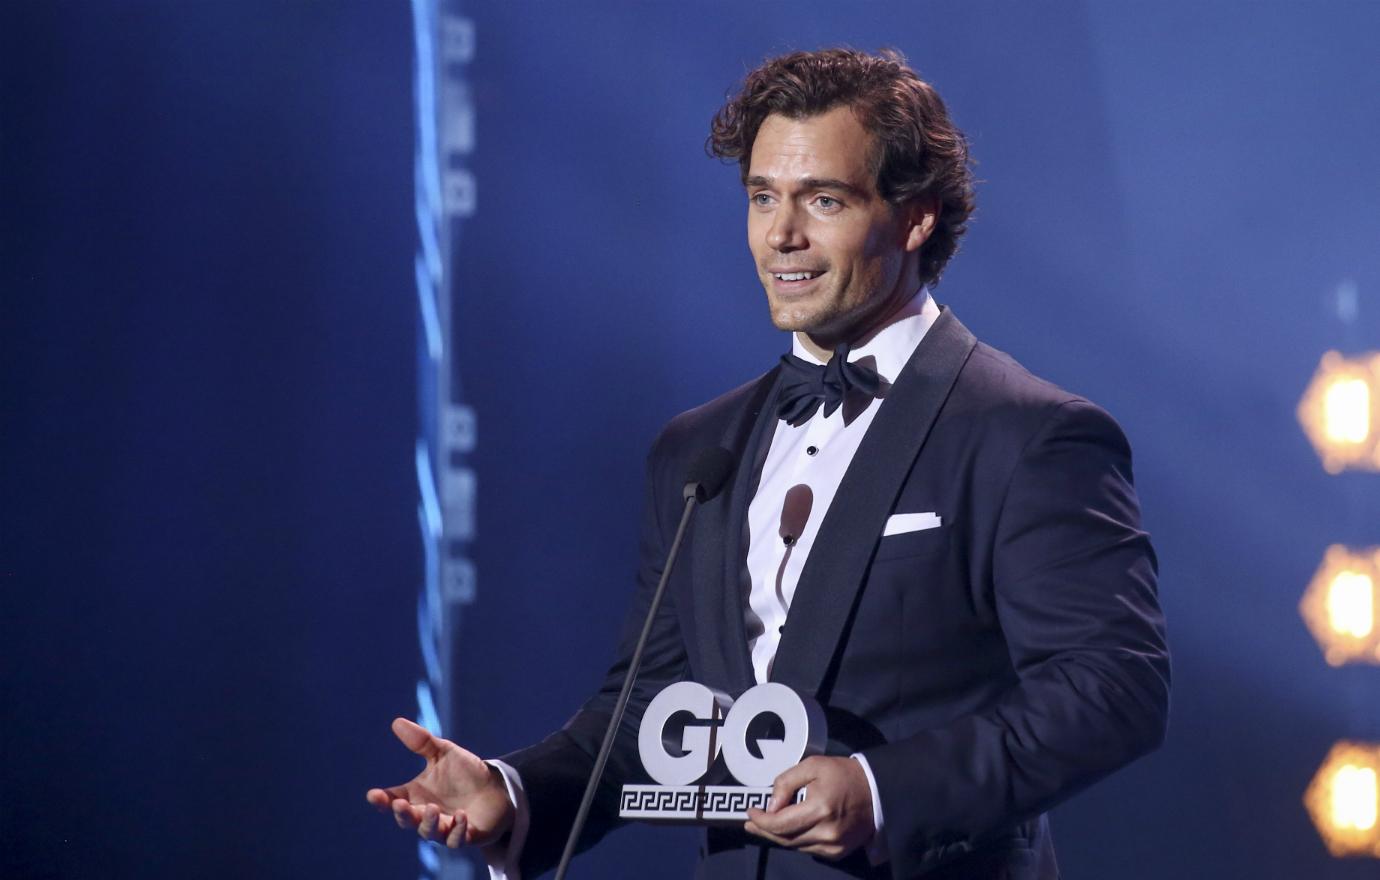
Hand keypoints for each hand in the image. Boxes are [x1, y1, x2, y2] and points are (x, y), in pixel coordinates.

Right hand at [365, 717, 515, 848]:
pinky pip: (458, 839)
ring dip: (429, 822)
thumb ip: (421, 742)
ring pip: (430, 832)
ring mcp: (446, 827)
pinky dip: (457, 830)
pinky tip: (460, 816)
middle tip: (400, 805)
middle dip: (403, 814)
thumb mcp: (443, 753)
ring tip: (432, 808)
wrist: (496, 788)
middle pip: (408, 820)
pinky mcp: (467, 835)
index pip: (393, 800)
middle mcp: (427, 815)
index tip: (373, 795)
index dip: (381, 800)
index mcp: (416, 796)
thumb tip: (397, 722)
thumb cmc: (464, 774)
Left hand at [743, 755, 873, 859]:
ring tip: (766, 825)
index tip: (750, 812)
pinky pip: (808, 849)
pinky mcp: (838, 852)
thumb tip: (770, 805)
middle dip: (764, 830)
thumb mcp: (813, 765)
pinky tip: (788, 830)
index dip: (761, 820)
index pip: (780, 824)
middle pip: (784, 838)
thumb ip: (787, 782)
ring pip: (795, 846)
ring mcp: (833, 846)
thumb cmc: (844, 774)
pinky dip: (796, 840)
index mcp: (820, 809)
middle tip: (751, 822)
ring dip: (778, 836)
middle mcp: (827, 833)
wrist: (877, 790)